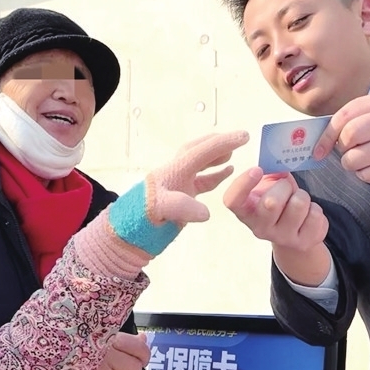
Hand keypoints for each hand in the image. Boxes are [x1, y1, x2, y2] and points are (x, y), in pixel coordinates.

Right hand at [78, 332, 149, 369]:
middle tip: (117, 368)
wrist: (58, 367)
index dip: (143, 356)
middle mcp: (104, 355)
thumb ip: (127, 340)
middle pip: (134, 368)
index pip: (140, 349)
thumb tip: (143, 338)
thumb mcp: (105, 338)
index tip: (138, 358)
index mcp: (110, 339)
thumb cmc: (85, 352)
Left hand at [80, 131, 248, 276]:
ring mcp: (178, 184)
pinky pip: (202, 180)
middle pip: (199, 149)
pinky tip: (227, 173)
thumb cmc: (140, 218)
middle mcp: (176, 172)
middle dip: (219, 143)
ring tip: (232, 154)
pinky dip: (215, 175)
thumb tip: (205, 212)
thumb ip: (182, 208)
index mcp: (174, 170)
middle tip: (240, 138)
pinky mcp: (180, 196)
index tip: (244, 136)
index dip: (224, 143)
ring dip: (216, 156)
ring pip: (200, 163)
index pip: (202, 151)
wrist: (125, 234)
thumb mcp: (159, 210)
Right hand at [223, 169, 328, 252]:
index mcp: (246, 212)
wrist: (295, 234)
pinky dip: (315, 209)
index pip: (232, 200)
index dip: (243, 184)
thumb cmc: (280, 203)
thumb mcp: (270, 186)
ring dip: (302, 196)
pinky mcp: (303, 243)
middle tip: (286, 189)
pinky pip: (315, 215)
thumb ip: (270, 174)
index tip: (257, 170)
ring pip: (298, 204)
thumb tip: (280, 163)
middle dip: (284, 187)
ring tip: (298, 201)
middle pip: (271, 202)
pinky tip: (308, 215)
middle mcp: (260, 228)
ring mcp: (282, 238)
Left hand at [313, 94, 369, 186]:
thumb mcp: (362, 119)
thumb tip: (318, 148)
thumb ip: (341, 126)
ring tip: (361, 159)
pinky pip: (368, 174)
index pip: (344, 116)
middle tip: (347, 151)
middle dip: (342, 148)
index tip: (319, 150)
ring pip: (356, 158)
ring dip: (351, 164)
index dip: (327, 136)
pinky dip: (364, 174)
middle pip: (350, 135)